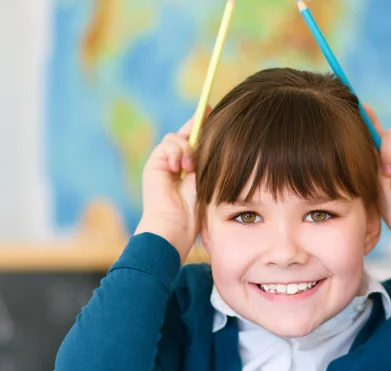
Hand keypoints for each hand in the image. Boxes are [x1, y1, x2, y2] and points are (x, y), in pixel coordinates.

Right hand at [134, 110, 209, 261]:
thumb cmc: (196, 211)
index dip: (202, 125)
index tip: (213, 110)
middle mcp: (176, 163)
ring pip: (176, 138)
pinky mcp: (154, 163)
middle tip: (209, 114)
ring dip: (185, 150)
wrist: (175, 225)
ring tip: (190, 168)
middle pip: (185, 134)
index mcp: (190, 168)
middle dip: (196, 126)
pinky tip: (179, 168)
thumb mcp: (207, 180)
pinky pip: (167, 144)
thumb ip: (207, 161)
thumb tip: (221, 140)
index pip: (195, 141)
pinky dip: (175, 153)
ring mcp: (164, 163)